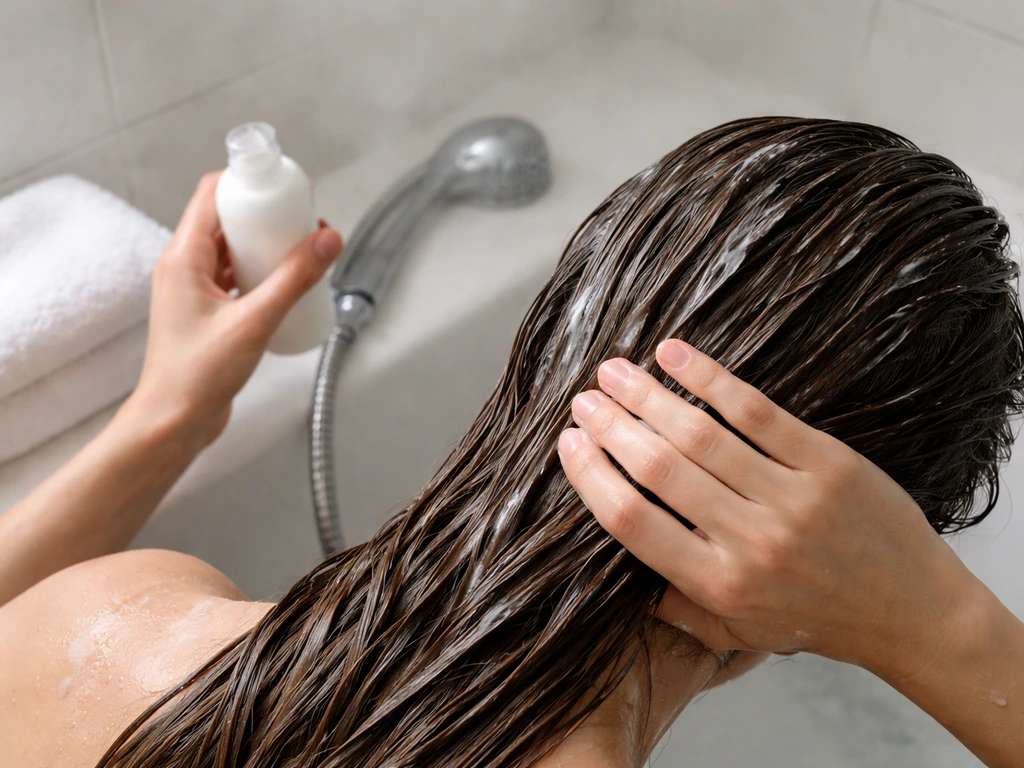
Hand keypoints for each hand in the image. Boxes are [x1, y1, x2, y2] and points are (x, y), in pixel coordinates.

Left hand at [129, 172, 342, 446]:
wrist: (173, 423)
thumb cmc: (195, 378)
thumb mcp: (254, 322)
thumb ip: (293, 279)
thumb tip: (326, 240)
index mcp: (183, 257)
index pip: (213, 194)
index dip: (250, 183)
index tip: (286, 188)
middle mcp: (184, 266)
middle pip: (228, 218)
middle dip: (268, 217)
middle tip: (305, 226)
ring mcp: (194, 289)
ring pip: (234, 248)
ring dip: (267, 246)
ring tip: (303, 256)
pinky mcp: (208, 310)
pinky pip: (237, 275)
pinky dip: (262, 272)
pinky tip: (287, 287)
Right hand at [557, 339, 979, 673]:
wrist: (911, 611)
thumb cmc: (816, 620)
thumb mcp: (737, 633)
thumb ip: (677, 608)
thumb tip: (623, 575)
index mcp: (718, 584)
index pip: (631, 522)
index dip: (591, 476)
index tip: (569, 445)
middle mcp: (749, 540)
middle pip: (658, 469)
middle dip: (611, 427)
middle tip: (583, 400)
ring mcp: (791, 497)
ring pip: (700, 434)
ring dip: (647, 396)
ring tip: (613, 371)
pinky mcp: (826, 462)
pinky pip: (756, 411)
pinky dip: (709, 378)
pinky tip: (674, 355)